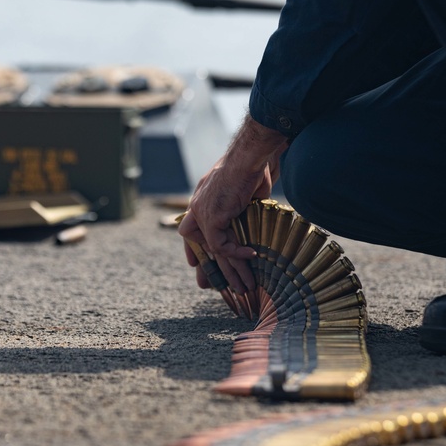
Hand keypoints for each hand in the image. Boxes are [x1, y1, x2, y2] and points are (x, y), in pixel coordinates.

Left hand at [178, 114, 288, 292]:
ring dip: (232, 270)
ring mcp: (202, 213)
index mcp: (202, 199)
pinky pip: (221, 246)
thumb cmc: (252, 168)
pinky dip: (237, 253)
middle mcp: (198, 207)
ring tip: (244, 285)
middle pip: (200, 245)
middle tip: (213, 287)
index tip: (194, 264)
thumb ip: (244, 208)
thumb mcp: (246, 192)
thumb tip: (255, 218)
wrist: (249, 157)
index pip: (190, 229)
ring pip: (214, 251)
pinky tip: (253, 256)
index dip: (193, 248)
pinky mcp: (211, 219)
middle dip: (209, 269)